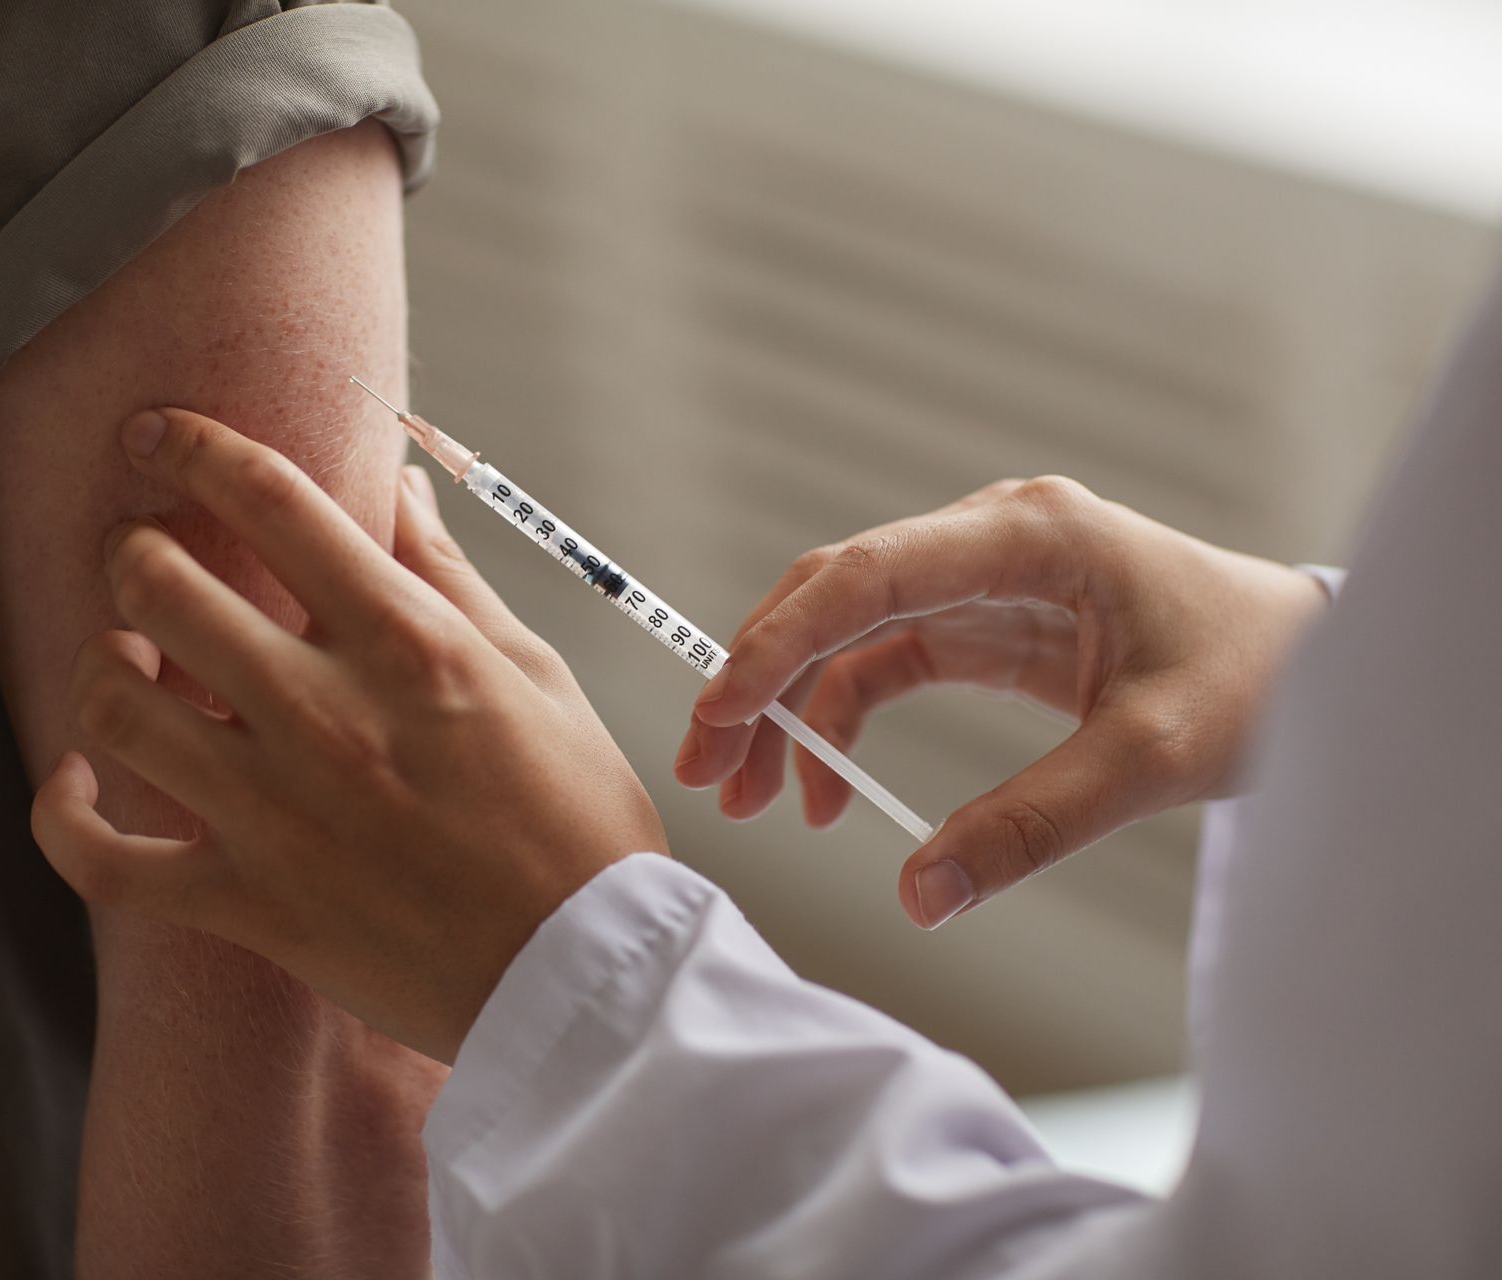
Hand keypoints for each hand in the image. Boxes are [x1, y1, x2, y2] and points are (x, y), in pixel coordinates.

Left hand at [32, 409, 665, 1063]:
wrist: (582, 979)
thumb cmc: (576, 823)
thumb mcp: (536, 673)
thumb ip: (448, 577)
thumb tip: (396, 487)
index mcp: (405, 644)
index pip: (269, 498)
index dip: (194, 443)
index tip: (159, 432)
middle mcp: (324, 715)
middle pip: (160, 584)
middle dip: (134, 547)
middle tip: (145, 552)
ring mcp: (274, 814)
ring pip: (112, 705)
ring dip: (101, 661)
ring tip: (126, 655)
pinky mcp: (246, 904)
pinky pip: (102, 861)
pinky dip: (65, 817)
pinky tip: (76, 783)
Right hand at [675, 476, 1327, 928]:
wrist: (1318, 662)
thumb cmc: (1257, 679)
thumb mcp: (1152, 757)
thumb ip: (1032, 825)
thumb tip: (918, 898)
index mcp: (1028, 536)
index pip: (868, 575)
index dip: (780, 641)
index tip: (720, 711)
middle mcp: (991, 540)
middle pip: (835, 597)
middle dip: (760, 680)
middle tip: (705, 766)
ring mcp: (984, 578)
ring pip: (847, 634)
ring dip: (789, 710)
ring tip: (747, 796)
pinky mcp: (988, 622)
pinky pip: (886, 664)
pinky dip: (841, 725)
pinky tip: (823, 792)